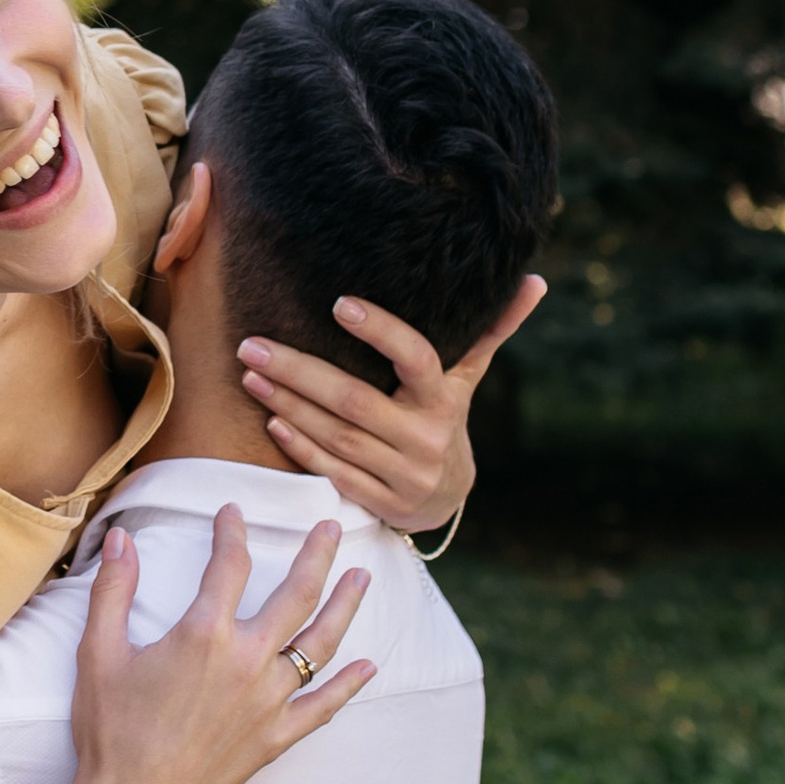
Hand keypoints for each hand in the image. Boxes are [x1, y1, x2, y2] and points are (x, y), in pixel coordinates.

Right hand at [60, 509, 372, 783]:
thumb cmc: (112, 730)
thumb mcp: (98, 653)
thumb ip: (113, 590)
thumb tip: (120, 538)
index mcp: (203, 634)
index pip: (229, 564)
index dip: (232, 532)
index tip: (233, 512)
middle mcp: (247, 661)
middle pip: (296, 594)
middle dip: (317, 555)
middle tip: (333, 527)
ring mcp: (269, 702)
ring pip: (320, 644)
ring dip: (344, 606)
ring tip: (362, 578)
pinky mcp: (276, 738)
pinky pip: (323, 707)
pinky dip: (349, 686)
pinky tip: (369, 666)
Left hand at [236, 275, 544, 531]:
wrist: (446, 496)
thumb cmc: (443, 416)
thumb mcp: (466, 377)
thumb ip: (490, 330)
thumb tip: (534, 281)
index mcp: (446, 400)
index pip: (417, 360)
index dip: (381, 333)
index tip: (338, 304)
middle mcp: (426, 438)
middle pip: (356, 402)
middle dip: (300, 372)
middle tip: (253, 345)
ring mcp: (403, 475)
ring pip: (338, 437)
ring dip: (289, 404)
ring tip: (250, 374)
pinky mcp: (379, 501)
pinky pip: (333, 472)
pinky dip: (300, 446)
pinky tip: (270, 418)